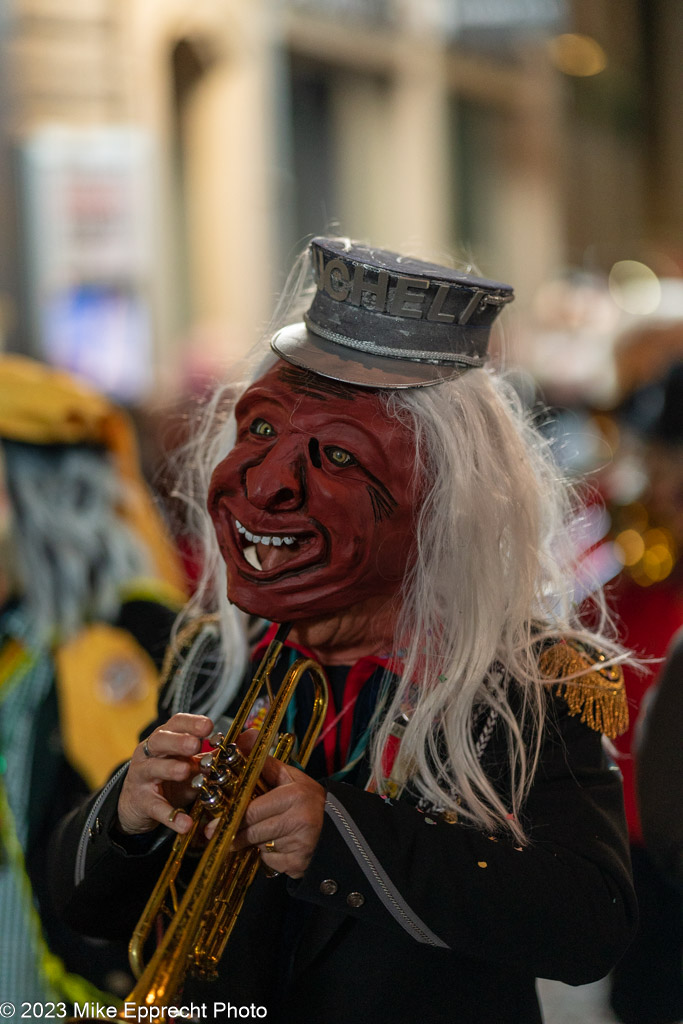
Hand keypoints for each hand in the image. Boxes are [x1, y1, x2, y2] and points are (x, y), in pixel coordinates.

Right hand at [117, 713, 213, 835]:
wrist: (137, 803)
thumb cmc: (168, 777)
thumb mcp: (190, 763)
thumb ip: (213, 754)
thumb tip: (246, 740)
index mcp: (165, 739)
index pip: (176, 723)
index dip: (191, 723)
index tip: (208, 725)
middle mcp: (150, 753)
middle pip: (161, 740)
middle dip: (178, 741)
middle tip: (194, 745)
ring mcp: (143, 776)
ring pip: (153, 768)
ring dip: (170, 769)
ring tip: (185, 771)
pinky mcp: (142, 802)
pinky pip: (156, 807)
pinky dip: (170, 815)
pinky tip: (185, 823)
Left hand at [206, 730, 325, 878]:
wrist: (338, 828)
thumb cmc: (306, 800)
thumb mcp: (289, 777)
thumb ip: (263, 762)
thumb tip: (245, 734)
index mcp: (294, 794)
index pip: (252, 810)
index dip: (232, 816)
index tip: (214, 825)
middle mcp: (299, 818)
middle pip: (253, 830)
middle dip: (236, 834)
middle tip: (218, 835)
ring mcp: (300, 842)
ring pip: (261, 847)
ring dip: (255, 844)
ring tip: (258, 837)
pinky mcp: (299, 863)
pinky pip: (272, 862)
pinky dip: (269, 858)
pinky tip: (278, 849)